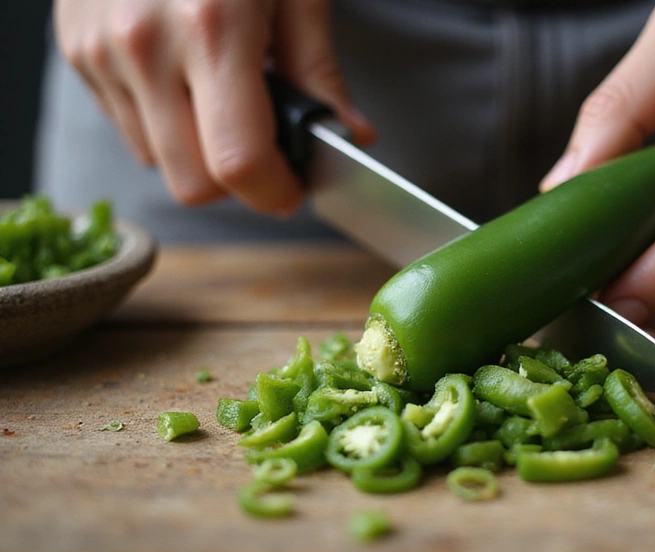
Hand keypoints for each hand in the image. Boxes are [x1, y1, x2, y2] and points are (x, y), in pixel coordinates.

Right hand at [55, 0, 374, 214]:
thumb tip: (351, 137)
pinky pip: (126, 125)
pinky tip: (184, 78)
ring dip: (197, 153)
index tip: (295, 189)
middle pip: (192, 183)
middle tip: (268, 151)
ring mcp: (101, 48)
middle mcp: (145, 44)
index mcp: (212, 28)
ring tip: (223, 99)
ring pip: (156, 160)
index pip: (238, 163)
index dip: (275, 191)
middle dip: (238, 183)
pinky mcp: (75, 48)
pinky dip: (163, 121)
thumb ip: (318, 71)